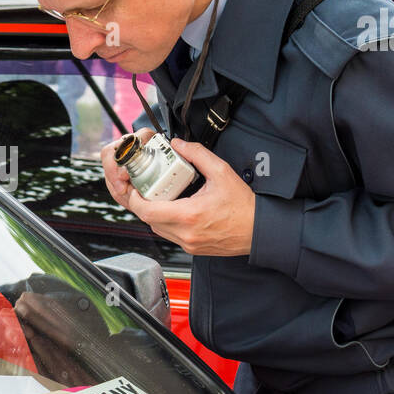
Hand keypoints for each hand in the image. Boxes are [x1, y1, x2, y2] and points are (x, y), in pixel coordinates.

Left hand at [102, 137, 255, 256]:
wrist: (258, 230)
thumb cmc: (243, 206)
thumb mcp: (221, 172)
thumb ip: (197, 154)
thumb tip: (179, 145)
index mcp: (189, 215)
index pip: (148, 211)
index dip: (135, 200)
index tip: (135, 189)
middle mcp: (186, 233)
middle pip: (149, 220)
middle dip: (143, 204)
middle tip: (146, 190)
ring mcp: (188, 243)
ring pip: (158, 229)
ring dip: (154, 214)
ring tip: (161, 198)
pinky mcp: (192, 248)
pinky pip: (170, 235)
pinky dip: (167, 222)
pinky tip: (175, 210)